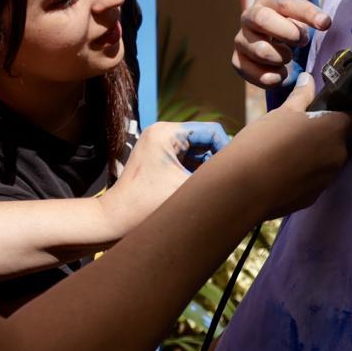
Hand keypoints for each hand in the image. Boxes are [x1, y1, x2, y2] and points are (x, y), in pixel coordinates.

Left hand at [101, 121, 229, 239]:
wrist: (113, 220)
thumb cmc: (145, 206)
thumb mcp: (185, 189)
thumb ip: (214, 177)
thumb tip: (238, 173)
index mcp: (167, 132)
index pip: (211, 130)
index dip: (226, 150)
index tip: (231, 174)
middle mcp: (162, 132)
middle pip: (204, 140)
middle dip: (215, 161)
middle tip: (222, 184)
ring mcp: (158, 145)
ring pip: (196, 151)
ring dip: (205, 169)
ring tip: (208, 190)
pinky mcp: (157, 158)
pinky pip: (184, 160)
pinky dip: (194, 173)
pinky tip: (197, 192)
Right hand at [206, 74, 351, 221]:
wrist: (244, 188)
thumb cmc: (263, 141)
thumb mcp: (281, 113)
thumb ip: (301, 96)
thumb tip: (309, 79)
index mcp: (333, 130)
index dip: (342, 112)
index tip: (325, 109)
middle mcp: (338, 156)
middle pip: (340, 141)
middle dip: (326, 135)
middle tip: (300, 130)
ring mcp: (327, 180)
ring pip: (328, 162)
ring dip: (316, 155)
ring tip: (288, 152)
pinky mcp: (314, 198)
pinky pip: (315, 180)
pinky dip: (305, 175)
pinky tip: (283, 172)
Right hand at [232, 0, 330, 88]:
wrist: (285, 63)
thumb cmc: (296, 31)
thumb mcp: (305, 12)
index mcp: (267, 0)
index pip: (285, 1)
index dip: (307, 12)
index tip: (326, 23)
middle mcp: (249, 16)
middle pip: (263, 19)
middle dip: (287, 32)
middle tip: (303, 43)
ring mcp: (241, 39)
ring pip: (259, 49)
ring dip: (282, 57)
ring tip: (291, 61)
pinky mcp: (237, 61)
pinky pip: (249, 70)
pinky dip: (268, 76)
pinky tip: (280, 76)